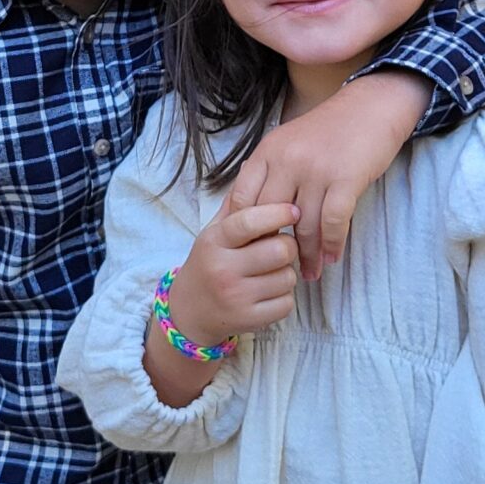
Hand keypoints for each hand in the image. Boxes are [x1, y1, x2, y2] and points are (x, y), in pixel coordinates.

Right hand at [164, 185, 301, 347]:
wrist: (190, 312)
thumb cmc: (210, 263)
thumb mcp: (214, 232)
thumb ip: (235, 202)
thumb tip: (252, 163)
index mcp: (214, 241)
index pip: (249, 221)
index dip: (277, 213)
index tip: (294, 210)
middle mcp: (222, 269)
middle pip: (280, 250)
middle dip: (287, 247)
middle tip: (279, 248)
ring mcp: (235, 297)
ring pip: (287, 277)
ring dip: (286, 273)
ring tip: (269, 272)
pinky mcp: (248, 319)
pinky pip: (286, 303)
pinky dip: (283, 298)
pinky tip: (267, 293)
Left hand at [231, 71, 425, 277]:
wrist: (371, 107)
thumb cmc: (328, 130)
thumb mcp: (287, 142)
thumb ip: (268, 172)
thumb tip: (246, 212)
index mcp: (267, 152)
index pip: (241, 200)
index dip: (244, 231)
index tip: (250, 252)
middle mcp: (287, 160)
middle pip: (270, 217)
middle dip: (273, 249)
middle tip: (279, 270)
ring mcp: (316, 170)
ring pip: (304, 225)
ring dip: (308, 255)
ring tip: (309, 273)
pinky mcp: (345, 178)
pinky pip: (334, 222)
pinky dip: (333, 244)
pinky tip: (332, 258)